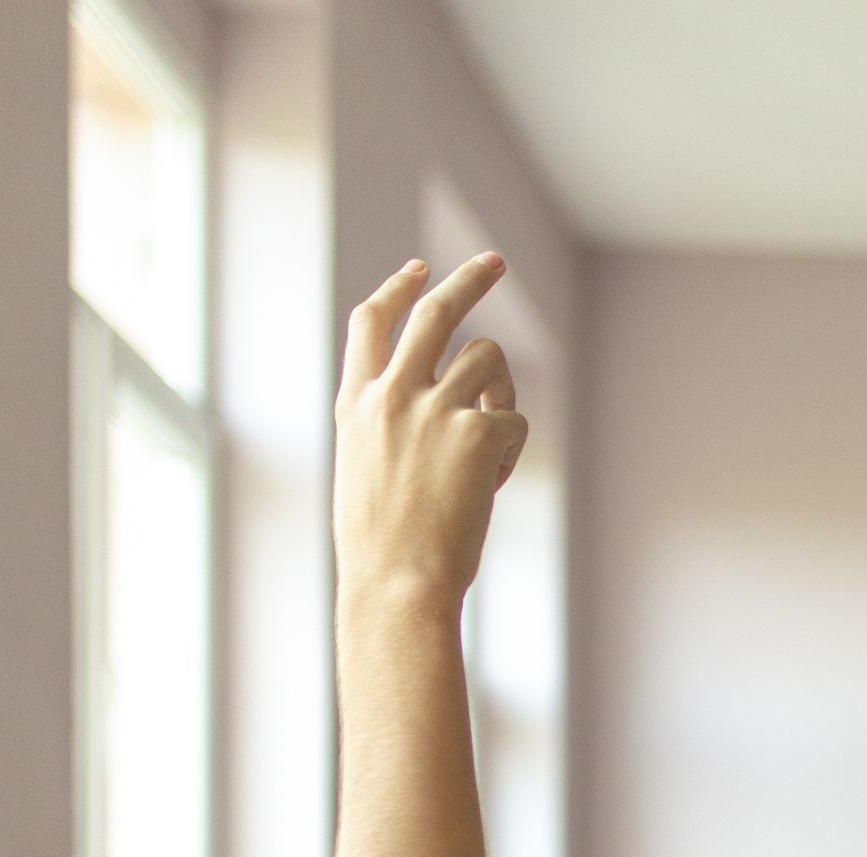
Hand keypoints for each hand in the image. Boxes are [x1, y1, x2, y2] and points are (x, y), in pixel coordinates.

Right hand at [334, 255, 527, 618]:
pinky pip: (511, 417)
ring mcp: (431, 410)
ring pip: (487, 358)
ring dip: (501, 387)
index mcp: (355, 403)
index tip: (419, 269)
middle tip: (495, 261)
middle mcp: (389, 395)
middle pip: (434, 312)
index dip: (398, 289)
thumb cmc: (381, 550)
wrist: (395, 585)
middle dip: (468, 279)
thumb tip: (435, 406)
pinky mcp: (474, 432)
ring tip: (491, 434)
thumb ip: (387, 428)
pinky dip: (509, 447)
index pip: (372, 323)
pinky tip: (489, 483)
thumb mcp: (365, 473)